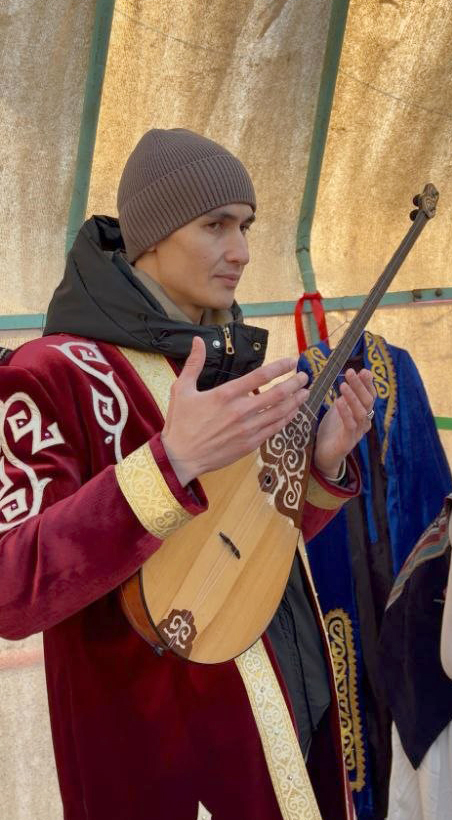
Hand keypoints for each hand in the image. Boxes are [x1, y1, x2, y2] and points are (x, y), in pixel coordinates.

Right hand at [161, 336, 309, 485]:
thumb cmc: (180, 423)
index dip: (280, 366)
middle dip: (295, 383)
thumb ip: (194, 364)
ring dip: (296, 401)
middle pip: (278, 394)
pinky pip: (274, 429)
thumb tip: (199, 341)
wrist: (181, 457)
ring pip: (280, 412)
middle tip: (305, 376)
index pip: (260, 376)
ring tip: (305, 393)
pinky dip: (286, 419)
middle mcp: (241, 410)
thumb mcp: (182, 389)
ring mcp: (247, 429)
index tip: (292, 361)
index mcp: (226, 394)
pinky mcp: (249, 444)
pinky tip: (292, 413)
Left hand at [313, 368, 375, 477]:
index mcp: (363, 413)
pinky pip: (350, 425)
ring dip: (352, 397)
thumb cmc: (332, 430)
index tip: (363, 370)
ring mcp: (357, 433)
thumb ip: (346, 395)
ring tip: (343, 385)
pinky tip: (338, 402)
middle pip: (367, 402)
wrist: (324, 455)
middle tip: (350, 372)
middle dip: (360, 386)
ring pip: (361, 413)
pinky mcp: (348, 442)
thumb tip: (350, 375)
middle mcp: (364, 422)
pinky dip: (345, 413)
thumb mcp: (339, 409)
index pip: (370, 396)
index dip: (368, 383)